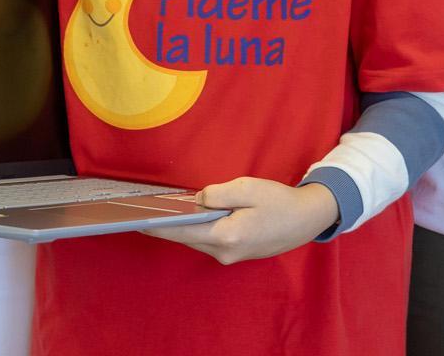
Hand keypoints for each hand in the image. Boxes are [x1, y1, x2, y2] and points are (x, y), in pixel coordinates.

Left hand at [145, 177, 337, 264]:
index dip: (157, 225)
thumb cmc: (279, 201)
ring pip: (196, 240)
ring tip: (160, 212)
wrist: (307, 220)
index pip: (181, 230)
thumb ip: (217, 194)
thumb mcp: (247, 188)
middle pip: (186, 237)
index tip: (136, 221)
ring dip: (181, 227)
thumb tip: (195, 201)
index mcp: (225, 235)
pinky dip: (196, 229)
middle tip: (143, 211)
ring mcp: (230, 256)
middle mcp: (224, 252)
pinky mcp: (236, 254)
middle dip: (165, 225)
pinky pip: (208, 240)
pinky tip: (189, 217)